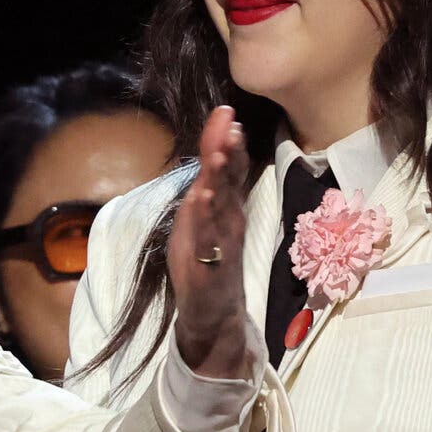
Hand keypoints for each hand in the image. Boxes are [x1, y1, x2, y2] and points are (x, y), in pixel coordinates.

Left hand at [166, 105, 254, 379]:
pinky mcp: (211, 270)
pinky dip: (206, 221)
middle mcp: (228, 223)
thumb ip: (209, 186)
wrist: (212, 318)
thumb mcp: (203, 220)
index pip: (229, 171)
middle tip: (228, 125)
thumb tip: (213, 149)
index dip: (228, 143)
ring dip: (220, 180)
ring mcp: (222, 246)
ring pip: (222, 209)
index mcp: (225, 210)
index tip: (226, 113)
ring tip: (217, 154)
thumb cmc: (207, 264)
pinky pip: (209, 241)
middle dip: (227, 153)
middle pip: (228, 184)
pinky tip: (202, 199)